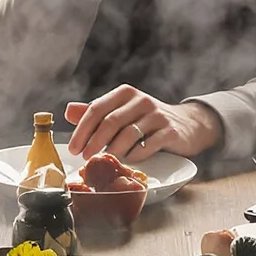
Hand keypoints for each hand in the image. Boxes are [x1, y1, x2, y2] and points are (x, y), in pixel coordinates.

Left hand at [65, 88, 218, 161]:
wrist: (187, 124)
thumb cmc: (147, 120)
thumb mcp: (122, 111)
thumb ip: (97, 112)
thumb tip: (68, 111)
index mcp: (125, 94)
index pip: (97, 108)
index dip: (82, 130)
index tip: (73, 148)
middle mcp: (141, 100)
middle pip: (111, 122)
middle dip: (94, 142)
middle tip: (85, 159)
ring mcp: (157, 115)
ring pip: (129, 134)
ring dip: (114, 151)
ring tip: (106, 162)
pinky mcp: (171, 131)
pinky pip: (148, 145)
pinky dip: (135, 155)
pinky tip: (129, 161)